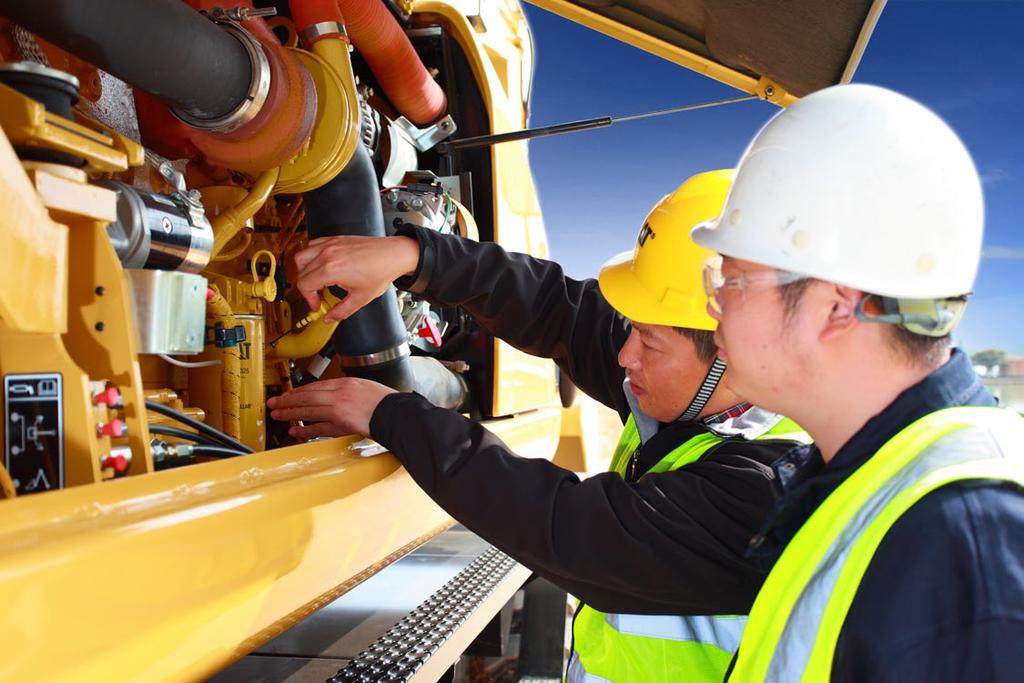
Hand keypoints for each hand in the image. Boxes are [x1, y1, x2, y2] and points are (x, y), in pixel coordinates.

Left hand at [266, 377, 396, 439]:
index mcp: (344, 383)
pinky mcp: (341, 425)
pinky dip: (305, 430)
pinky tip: (294, 431)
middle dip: (287, 401)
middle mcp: (338, 395)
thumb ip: (346, 390)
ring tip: (278, 415)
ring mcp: (338, 410)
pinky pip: (318, 428)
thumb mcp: (364, 386)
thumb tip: (332, 396)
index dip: (298, 391)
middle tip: (274, 404)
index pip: (314, 386)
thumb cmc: (385, 401)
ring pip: (307, 411)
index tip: (288, 394)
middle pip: (306, 397)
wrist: (395, 413)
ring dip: (290, 414)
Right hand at [293, 235, 419, 321]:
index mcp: (331, 269)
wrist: (393, 255)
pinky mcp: (335, 239)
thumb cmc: (381, 272)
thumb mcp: (361, 298)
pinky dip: (312, 256)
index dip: (309, 299)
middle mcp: (327, 254)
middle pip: (300, 272)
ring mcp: (330, 244)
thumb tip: (329, 318)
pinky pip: (313, 245)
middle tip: (319, 296)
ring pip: (302, 257)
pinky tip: (322, 266)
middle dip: (307, 288)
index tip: (318, 304)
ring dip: (305, 271)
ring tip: (317, 281)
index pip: (304, 285)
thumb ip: (341, 311)